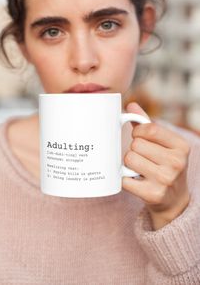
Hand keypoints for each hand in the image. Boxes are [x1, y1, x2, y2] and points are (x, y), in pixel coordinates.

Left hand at [123, 102, 190, 229]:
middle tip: (143, 158)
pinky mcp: (153, 194)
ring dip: (128, 164)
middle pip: (136, 144)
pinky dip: (125, 179)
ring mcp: (166, 179)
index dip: (138, 131)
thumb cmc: (165, 165)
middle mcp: (177, 162)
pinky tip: (135, 180)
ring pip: (129, 159)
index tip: (139, 137)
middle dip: (134, 149)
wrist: (174, 199)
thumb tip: (131, 105)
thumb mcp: (164, 144)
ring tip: (139, 169)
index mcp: (181, 146)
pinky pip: (124, 179)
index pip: (149, 129)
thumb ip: (147, 124)